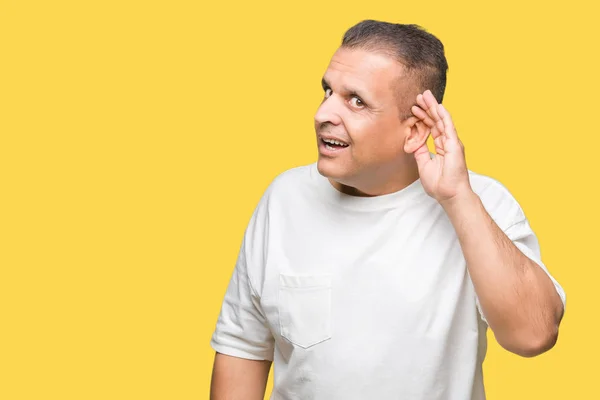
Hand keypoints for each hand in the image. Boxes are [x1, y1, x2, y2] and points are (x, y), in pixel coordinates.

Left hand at [410, 90, 472, 204]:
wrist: (449, 194)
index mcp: (440, 147)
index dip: (423, 117)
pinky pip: (448, 127)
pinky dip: (443, 116)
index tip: (414, 108)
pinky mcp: (454, 145)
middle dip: (428, 108)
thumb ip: (420, 151)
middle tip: (420, 96)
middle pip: (436, 121)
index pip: (431, 128)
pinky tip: (438, 106)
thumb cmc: (439, 184)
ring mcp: (452, 142)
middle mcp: (447, 142)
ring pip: (441, 120)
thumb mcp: (423, 164)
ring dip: (433, 107)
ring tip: (425, 96)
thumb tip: (413, 142)